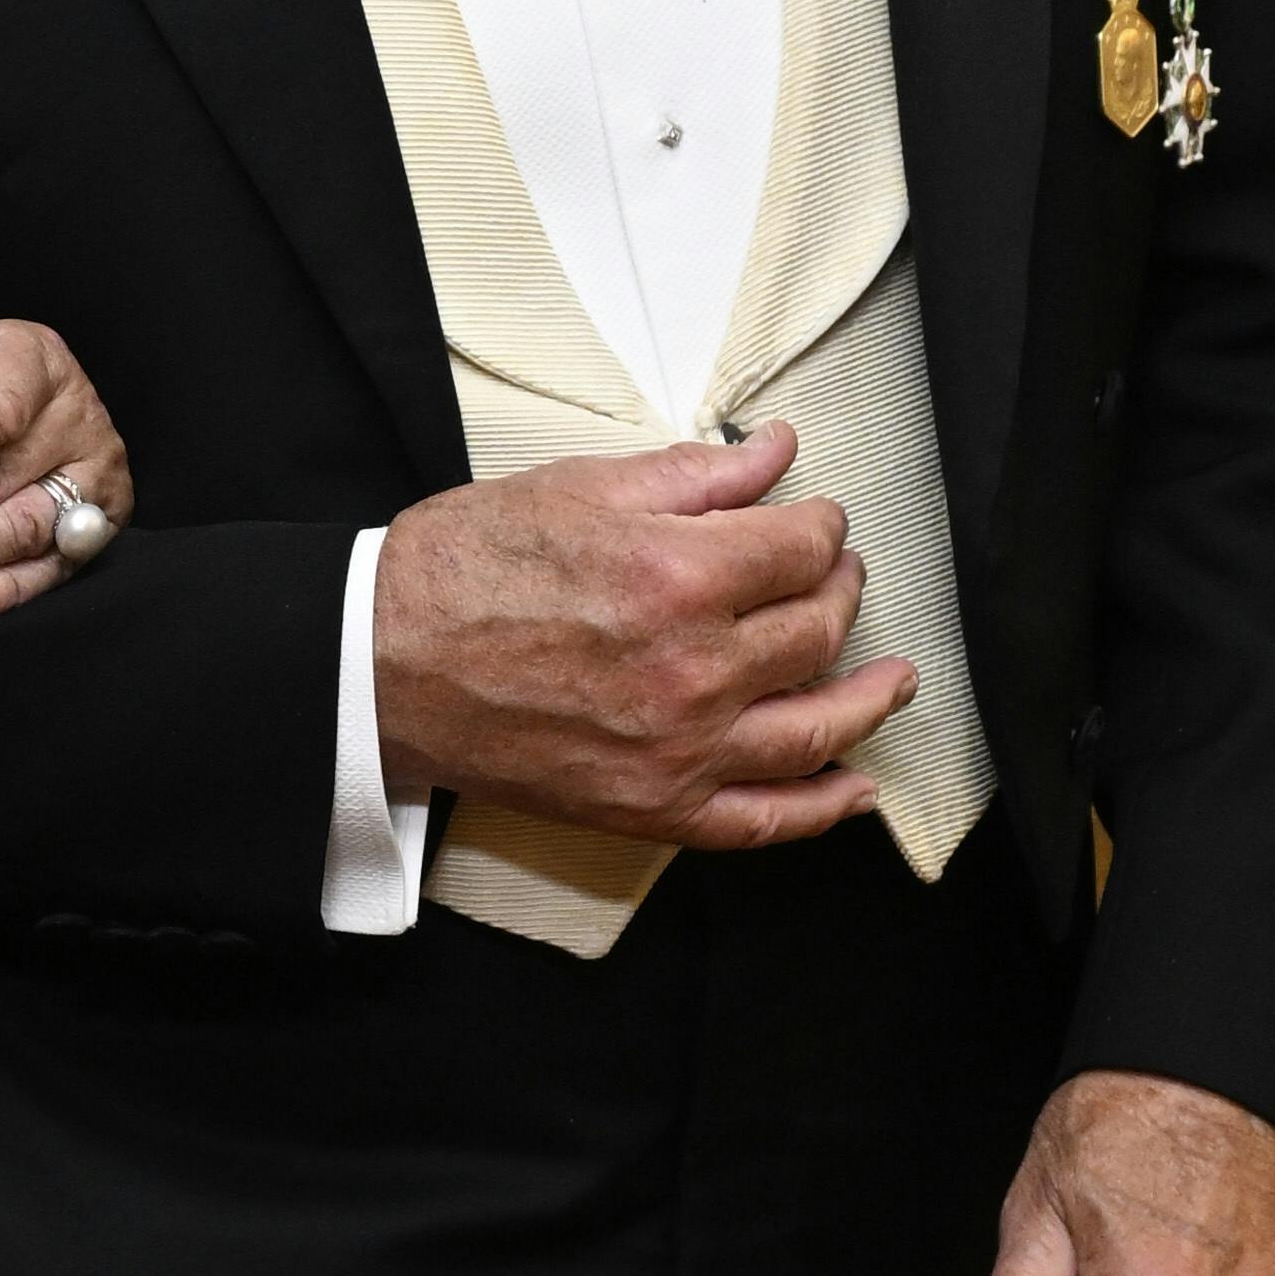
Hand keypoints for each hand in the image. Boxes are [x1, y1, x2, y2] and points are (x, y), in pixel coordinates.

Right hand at [369, 423, 905, 844]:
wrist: (380, 666)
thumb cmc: (462, 573)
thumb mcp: (579, 491)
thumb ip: (695, 477)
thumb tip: (777, 455)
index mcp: (677, 577)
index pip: (801, 547)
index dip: (820, 523)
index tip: (813, 518)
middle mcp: (693, 671)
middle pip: (818, 628)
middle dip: (841, 590)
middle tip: (837, 575)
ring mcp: (679, 750)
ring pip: (817, 725)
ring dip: (870, 698)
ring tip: (894, 679)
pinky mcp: (653, 808)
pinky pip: (765, 820)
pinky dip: (823, 807)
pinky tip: (857, 788)